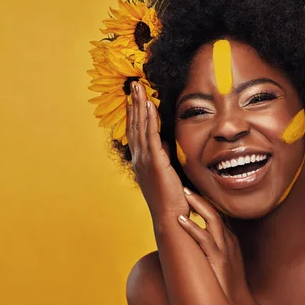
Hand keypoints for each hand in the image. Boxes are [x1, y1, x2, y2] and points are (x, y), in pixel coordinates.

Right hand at [126, 82, 188, 219]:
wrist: (171, 218)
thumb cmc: (172, 201)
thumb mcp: (166, 176)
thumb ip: (164, 160)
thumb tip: (165, 147)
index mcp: (141, 162)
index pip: (136, 132)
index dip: (133, 114)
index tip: (133, 98)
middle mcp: (139, 159)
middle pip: (134, 125)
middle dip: (133, 103)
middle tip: (133, 85)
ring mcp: (145, 160)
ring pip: (139, 126)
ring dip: (138, 105)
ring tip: (137, 88)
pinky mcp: (155, 162)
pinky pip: (151, 135)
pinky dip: (148, 119)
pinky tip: (148, 105)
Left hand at [178, 189, 270, 304]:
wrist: (238, 303)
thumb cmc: (227, 284)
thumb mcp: (222, 260)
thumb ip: (212, 247)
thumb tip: (196, 239)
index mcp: (229, 239)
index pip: (219, 214)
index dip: (206, 201)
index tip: (193, 191)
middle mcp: (228, 240)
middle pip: (216, 211)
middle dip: (201, 198)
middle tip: (185, 187)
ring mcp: (224, 248)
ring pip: (213, 219)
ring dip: (198, 205)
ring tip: (184, 194)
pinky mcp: (218, 259)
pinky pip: (205, 239)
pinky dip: (192, 228)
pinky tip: (181, 220)